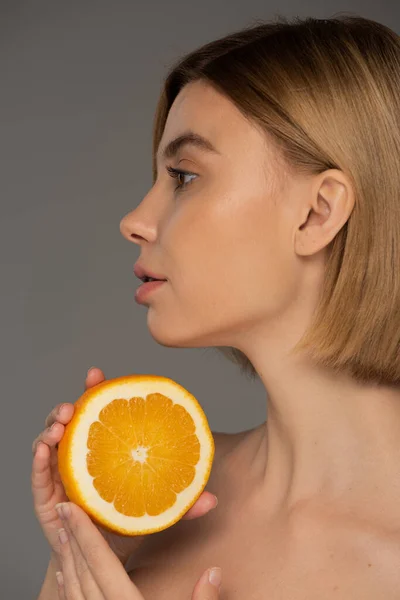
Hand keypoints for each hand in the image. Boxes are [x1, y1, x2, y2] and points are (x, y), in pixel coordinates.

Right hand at [31, 367, 218, 569]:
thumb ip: (180, 502)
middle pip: (69, 422)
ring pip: (48, 441)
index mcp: (103, 447)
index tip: (96, 373)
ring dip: (50, 427)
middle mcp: (79, 454)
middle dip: (68, 406)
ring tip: (61, 424)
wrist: (102, 557)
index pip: (98, 412)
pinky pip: (37, 475)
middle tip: (76, 404)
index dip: (95, 389)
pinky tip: (42, 451)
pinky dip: (37, 460)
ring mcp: (59, 473)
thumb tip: (212, 499)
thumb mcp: (157, 508)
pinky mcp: (46, 496)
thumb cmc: (127, 521)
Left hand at [55, 501, 221, 598]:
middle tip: (64, 512)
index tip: (72, 510)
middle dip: (72, 541)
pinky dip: (68, 589)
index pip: (103, 566)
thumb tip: (214, 571)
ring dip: (67, 561)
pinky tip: (66, 577)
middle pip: (84, 575)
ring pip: (75, 592)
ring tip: (63, 537)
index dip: (86, 535)